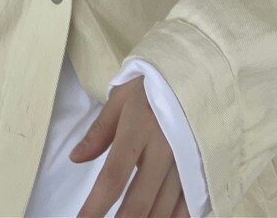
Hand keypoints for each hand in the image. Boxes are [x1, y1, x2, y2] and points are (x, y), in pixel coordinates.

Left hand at [70, 75, 187, 217]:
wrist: (200, 72)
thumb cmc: (153, 84)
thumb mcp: (121, 97)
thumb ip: (100, 130)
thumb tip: (76, 158)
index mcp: (139, 127)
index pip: (114, 176)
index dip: (96, 205)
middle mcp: (164, 149)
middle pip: (139, 201)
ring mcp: (186, 163)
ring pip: (163, 210)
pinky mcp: (201, 169)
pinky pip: (187, 208)